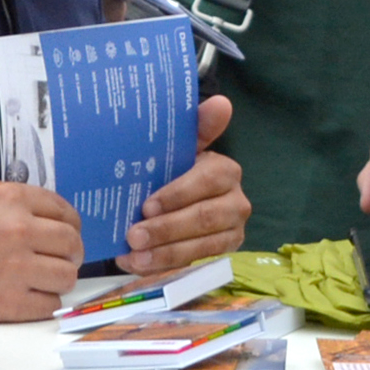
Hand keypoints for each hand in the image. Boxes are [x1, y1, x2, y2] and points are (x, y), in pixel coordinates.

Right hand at [0, 181, 87, 320]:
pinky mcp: (11, 302)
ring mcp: (18, 268)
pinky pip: (50, 304)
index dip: (71, 224)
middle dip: (72, 252)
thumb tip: (45, 216)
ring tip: (47, 277)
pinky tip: (33, 295)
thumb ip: (14, 202)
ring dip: (60, 277)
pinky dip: (46, 301)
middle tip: (63, 257)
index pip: (64, 210)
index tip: (68, 231)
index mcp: (13, 200)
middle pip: (71, 243)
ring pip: (67, 275)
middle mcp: (20, 231)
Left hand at [118, 98, 246, 273]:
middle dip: (166, 229)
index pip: (206, 182)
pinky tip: (138, 265)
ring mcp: (232, 233)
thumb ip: (198, 127)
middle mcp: (236, 203)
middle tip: (133, 235)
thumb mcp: (182, 147)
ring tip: (132, 256)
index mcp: (226, 171)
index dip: (177, 194)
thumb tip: (222, 103)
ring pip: (199, 245)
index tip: (146, 205)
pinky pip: (194, 265)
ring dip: (163, 253)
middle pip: (203, 218)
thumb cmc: (176, 169)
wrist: (179, 198)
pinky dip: (164, 267)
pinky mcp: (221, 256)